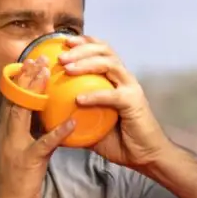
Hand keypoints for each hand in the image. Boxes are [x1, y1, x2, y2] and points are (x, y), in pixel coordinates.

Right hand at [0, 57, 74, 197]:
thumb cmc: (15, 179)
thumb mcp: (18, 150)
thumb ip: (27, 132)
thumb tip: (41, 116)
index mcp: (3, 130)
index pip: (10, 98)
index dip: (20, 79)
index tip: (31, 62)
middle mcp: (5, 133)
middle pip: (15, 98)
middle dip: (27, 77)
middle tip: (40, 58)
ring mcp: (15, 146)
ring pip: (24, 112)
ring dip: (37, 92)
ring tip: (50, 75)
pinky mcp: (28, 160)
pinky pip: (45, 142)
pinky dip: (58, 131)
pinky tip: (72, 121)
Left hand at [59, 35, 168, 169]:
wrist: (145, 155)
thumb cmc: (120, 140)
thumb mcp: (92, 125)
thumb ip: (77, 117)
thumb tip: (51, 119)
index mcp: (115, 79)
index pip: (101, 50)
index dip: (84, 42)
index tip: (64, 43)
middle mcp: (124, 78)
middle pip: (104, 50)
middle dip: (81, 49)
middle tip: (61, 56)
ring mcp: (130, 88)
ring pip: (109, 64)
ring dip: (86, 63)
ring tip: (68, 68)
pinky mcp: (133, 102)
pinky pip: (112, 95)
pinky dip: (94, 95)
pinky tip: (79, 99)